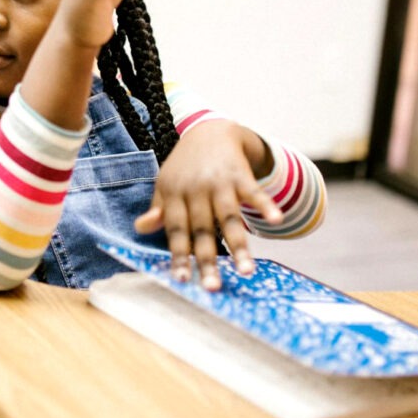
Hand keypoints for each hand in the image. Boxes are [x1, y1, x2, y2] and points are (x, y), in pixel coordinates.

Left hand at [133, 120, 281, 290]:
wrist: (209, 130)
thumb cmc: (185, 167)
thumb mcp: (166, 185)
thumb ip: (158, 210)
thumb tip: (140, 228)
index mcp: (174, 195)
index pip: (176, 230)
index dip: (178, 255)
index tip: (182, 280)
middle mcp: (195, 190)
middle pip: (202, 229)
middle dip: (207, 259)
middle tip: (212, 287)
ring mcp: (219, 182)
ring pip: (229, 217)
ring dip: (239, 244)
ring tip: (246, 271)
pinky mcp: (241, 174)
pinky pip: (254, 192)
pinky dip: (265, 205)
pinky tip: (276, 220)